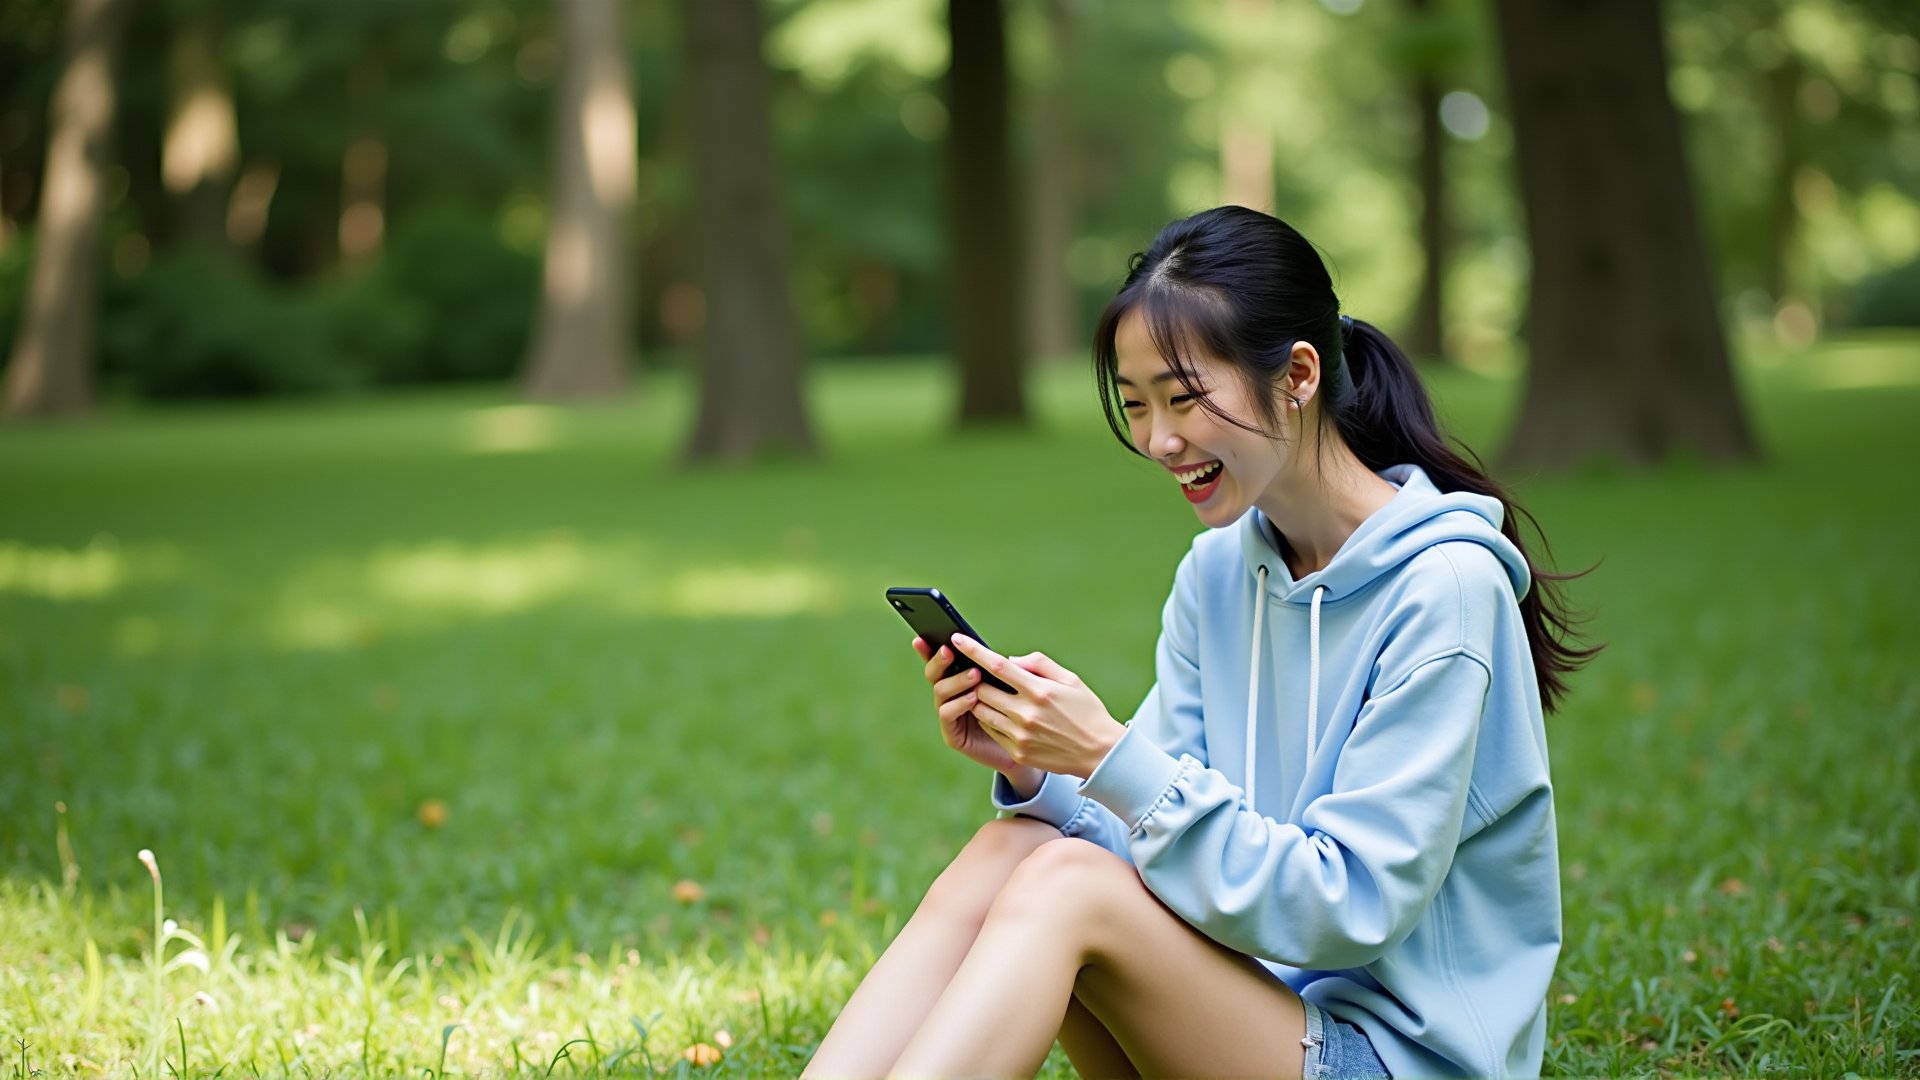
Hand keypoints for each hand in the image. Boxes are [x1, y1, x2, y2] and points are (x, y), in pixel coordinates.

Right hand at [913, 636, 1024, 776]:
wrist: (1029, 749)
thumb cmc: (1025, 715)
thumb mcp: (1022, 687)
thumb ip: (1015, 671)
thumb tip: (1009, 657)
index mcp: (962, 679)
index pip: (942, 660)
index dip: (928, 649)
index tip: (922, 636)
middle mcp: (951, 695)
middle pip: (934, 673)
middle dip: (939, 660)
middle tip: (950, 651)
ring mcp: (950, 715)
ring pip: (940, 691)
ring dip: (955, 680)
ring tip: (975, 674)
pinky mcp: (953, 734)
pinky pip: (947, 714)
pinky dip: (958, 703)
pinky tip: (973, 697)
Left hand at [951, 635, 1125, 778]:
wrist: (1100, 753)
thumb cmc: (1086, 710)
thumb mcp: (1071, 680)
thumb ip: (1039, 664)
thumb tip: (1010, 661)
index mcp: (1039, 691)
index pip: (997, 666)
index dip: (974, 651)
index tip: (957, 638)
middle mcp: (1026, 714)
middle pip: (982, 690)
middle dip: (976, 679)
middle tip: (978, 674)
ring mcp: (1020, 735)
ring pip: (981, 712)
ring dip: (980, 700)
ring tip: (991, 695)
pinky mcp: (1018, 752)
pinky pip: (991, 731)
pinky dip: (990, 720)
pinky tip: (1002, 715)